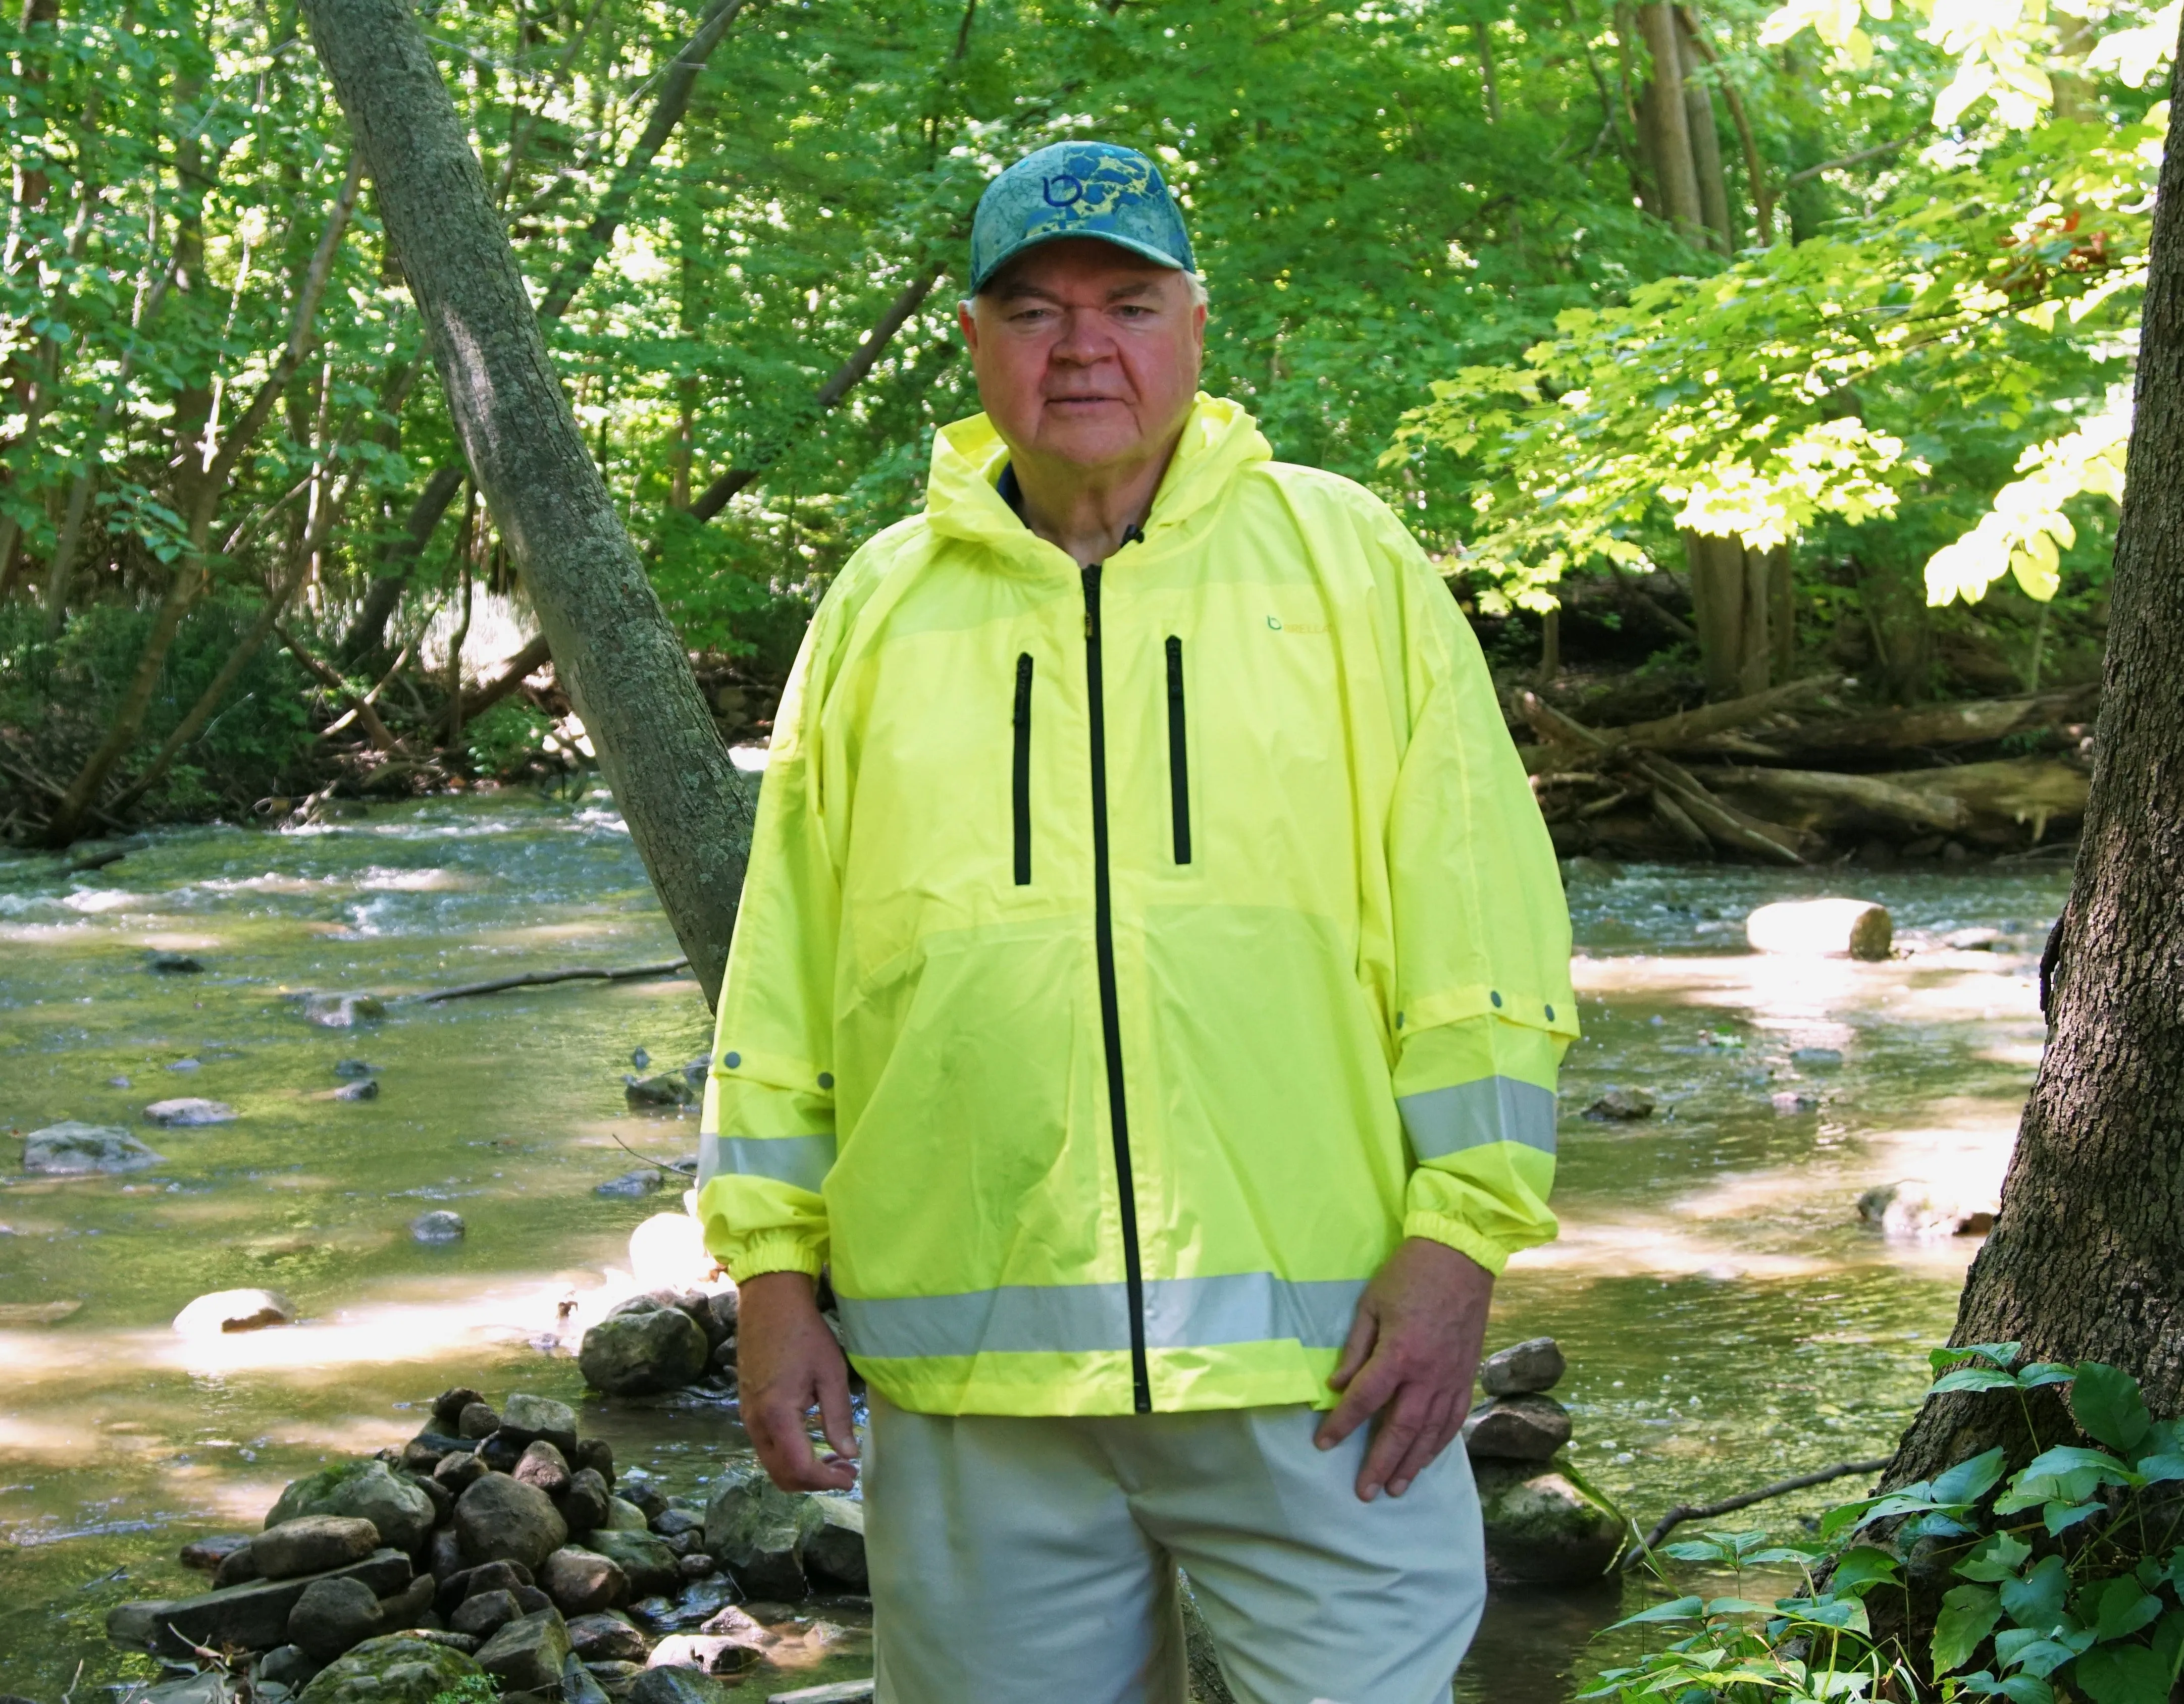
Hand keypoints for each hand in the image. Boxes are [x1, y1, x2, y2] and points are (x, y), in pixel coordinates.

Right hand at [735, 1271, 858, 1491]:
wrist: (770, 1304)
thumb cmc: (805, 1334)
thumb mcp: (831, 1373)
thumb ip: (838, 1417)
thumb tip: (848, 1454)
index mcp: (777, 1415)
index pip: (799, 1468)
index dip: (827, 1482)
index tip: (851, 1476)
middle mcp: (756, 1423)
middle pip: (780, 1475)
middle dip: (813, 1483)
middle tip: (845, 1471)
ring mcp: (747, 1417)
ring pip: (771, 1464)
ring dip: (801, 1471)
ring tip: (834, 1460)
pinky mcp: (747, 1409)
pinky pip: (766, 1447)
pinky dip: (789, 1455)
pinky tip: (812, 1442)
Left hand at [1313, 1237, 1493, 1501]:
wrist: (1461, 1256)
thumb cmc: (1409, 1275)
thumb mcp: (1371, 1305)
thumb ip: (1355, 1349)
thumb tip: (1337, 1387)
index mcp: (1398, 1353)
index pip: (1364, 1400)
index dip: (1341, 1424)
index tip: (1323, 1445)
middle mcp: (1427, 1374)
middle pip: (1400, 1429)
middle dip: (1380, 1463)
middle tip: (1365, 1492)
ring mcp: (1451, 1378)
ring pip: (1430, 1432)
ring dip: (1412, 1464)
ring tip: (1396, 1488)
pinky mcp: (1467, 1375)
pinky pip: (1454, 1419)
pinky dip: (1440, 1444)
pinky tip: (1427, 1459)